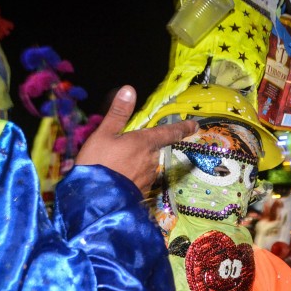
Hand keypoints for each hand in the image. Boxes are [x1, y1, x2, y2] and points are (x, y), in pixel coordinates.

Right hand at [75, 85, 197, 193]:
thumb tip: (129, 90)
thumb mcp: (103, 134)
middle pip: (153, 147)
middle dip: (141, 145)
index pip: (169, 132)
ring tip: (114, 163)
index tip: (195, 125)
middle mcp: (152, 159)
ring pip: (146, 162)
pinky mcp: (143, 190)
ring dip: (135, 160)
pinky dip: (131, 174)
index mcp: (145, 142)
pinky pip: (140, 177)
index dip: (183, 127)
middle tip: (119, 147)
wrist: (96, 200)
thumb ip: (118, 113)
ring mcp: (149, 176)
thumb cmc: (98, 163)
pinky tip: (117, 176)